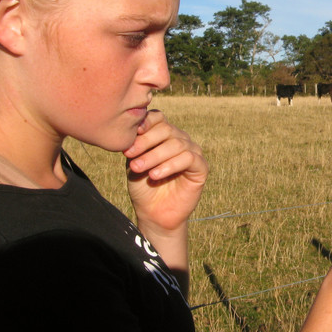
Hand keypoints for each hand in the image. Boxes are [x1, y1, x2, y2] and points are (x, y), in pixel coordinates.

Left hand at [122, 110, 207, 234]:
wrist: (153, 213)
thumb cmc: (143, 186)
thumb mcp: (134, 162)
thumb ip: (136, 145)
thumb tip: (133, 128)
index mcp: (164, 135)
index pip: (159, 118)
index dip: (146, 122)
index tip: (133, 133)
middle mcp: (180, 140)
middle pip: (166, 129)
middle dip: (146, 142)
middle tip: (130, 155)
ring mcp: (192, 152)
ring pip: (177, 144)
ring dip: (154, 156)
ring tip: (138, 168)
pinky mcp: (201, 168)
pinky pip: (188, 158)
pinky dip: (170, 165)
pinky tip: (155, 175)